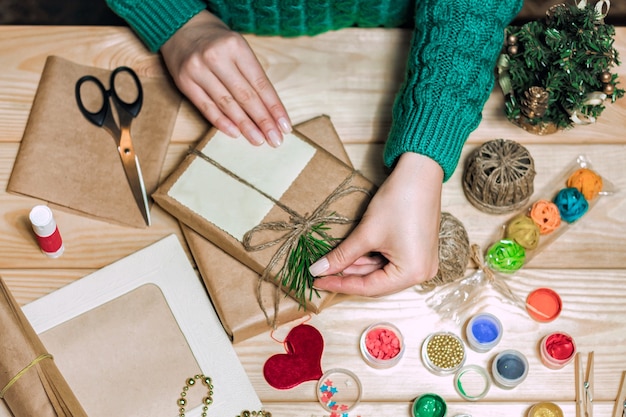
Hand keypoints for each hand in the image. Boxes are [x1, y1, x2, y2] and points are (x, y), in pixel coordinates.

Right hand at [161, 10, 291, 146]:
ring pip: (227, 104)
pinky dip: (221, 122)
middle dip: (263, 120)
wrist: (182, 28)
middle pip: (245, 96)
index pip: (260, 83)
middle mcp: (217, 57)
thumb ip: (252, 75)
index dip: (274, 107)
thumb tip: (270, 111)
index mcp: (236, 47)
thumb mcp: (239, 49)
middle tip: (275, 140)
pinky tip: (235, 133)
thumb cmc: (218, 42)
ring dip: (245, 125)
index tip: (285, 126)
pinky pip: (206, 107)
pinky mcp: (184, 82)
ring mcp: (198, 70)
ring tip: (258, 140)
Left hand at [310, 153, 443, 296]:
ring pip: (381, 272)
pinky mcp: (418, 251)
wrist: (420, 173)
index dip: (340, 285)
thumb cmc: (398, 202)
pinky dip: (370, 258)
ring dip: (357, 266)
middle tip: (322, 272)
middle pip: (376, 282)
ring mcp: (421, 262)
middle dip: (348, 275)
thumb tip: (318, 270)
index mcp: (412, 274)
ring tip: (333, 261)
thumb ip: (341, 255)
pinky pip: (390, 262)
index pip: (369, 288)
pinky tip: (351, 253)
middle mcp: (421, 273)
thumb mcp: (366, 232)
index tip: (317, 281)